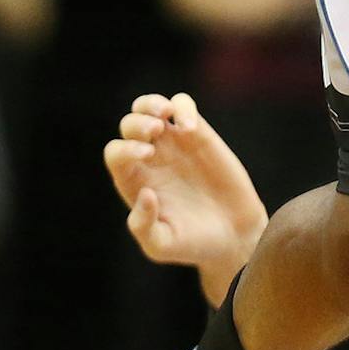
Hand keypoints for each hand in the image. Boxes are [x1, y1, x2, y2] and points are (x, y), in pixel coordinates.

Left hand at [104, 93, 268, 300]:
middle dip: (137, 124)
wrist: (233, 236)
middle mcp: (150, 159)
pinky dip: (182, 107)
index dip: (125, 149)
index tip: (147, 157)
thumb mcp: (161, 245)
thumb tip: (144, 193)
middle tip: (154, 133)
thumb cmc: (193, 243)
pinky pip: (183, 106)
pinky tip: (189, 125)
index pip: (116, 154)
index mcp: (134, 181)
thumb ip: (143, 225)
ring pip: (150, 107)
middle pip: (128, 125)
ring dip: (152, 104)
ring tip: (164, 115)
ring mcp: (174, 144)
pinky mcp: (199, 134)